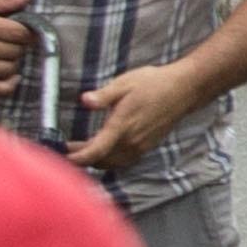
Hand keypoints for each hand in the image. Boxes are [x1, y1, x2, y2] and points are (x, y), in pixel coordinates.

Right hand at [0, 0, 36, 102]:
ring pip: (9, 69)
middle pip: (16, 51)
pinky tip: (12, 76)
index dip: (27, 31)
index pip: (20, 33)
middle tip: (11, 40)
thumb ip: (3, 0)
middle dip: (19, 45)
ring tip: (5, 53)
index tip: (23, 30)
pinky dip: (8, 86)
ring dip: (12, 61)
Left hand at [67, 47, 201, 171]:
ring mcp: (140, 146)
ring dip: (93, 160)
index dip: (77, 158)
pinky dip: (107, 159)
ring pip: (111, 163)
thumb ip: (103, 95)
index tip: (61, 156)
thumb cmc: (153, 83)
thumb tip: (85, 100)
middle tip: (63, 148)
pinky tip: (100, 149)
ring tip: (78, 148)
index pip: (96, 151)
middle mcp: (131, 141)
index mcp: (122, 126)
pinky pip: (122, 161)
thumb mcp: (124, 83)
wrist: (184, 89)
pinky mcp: (146, 147)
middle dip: (80, 158)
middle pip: (100, 161)